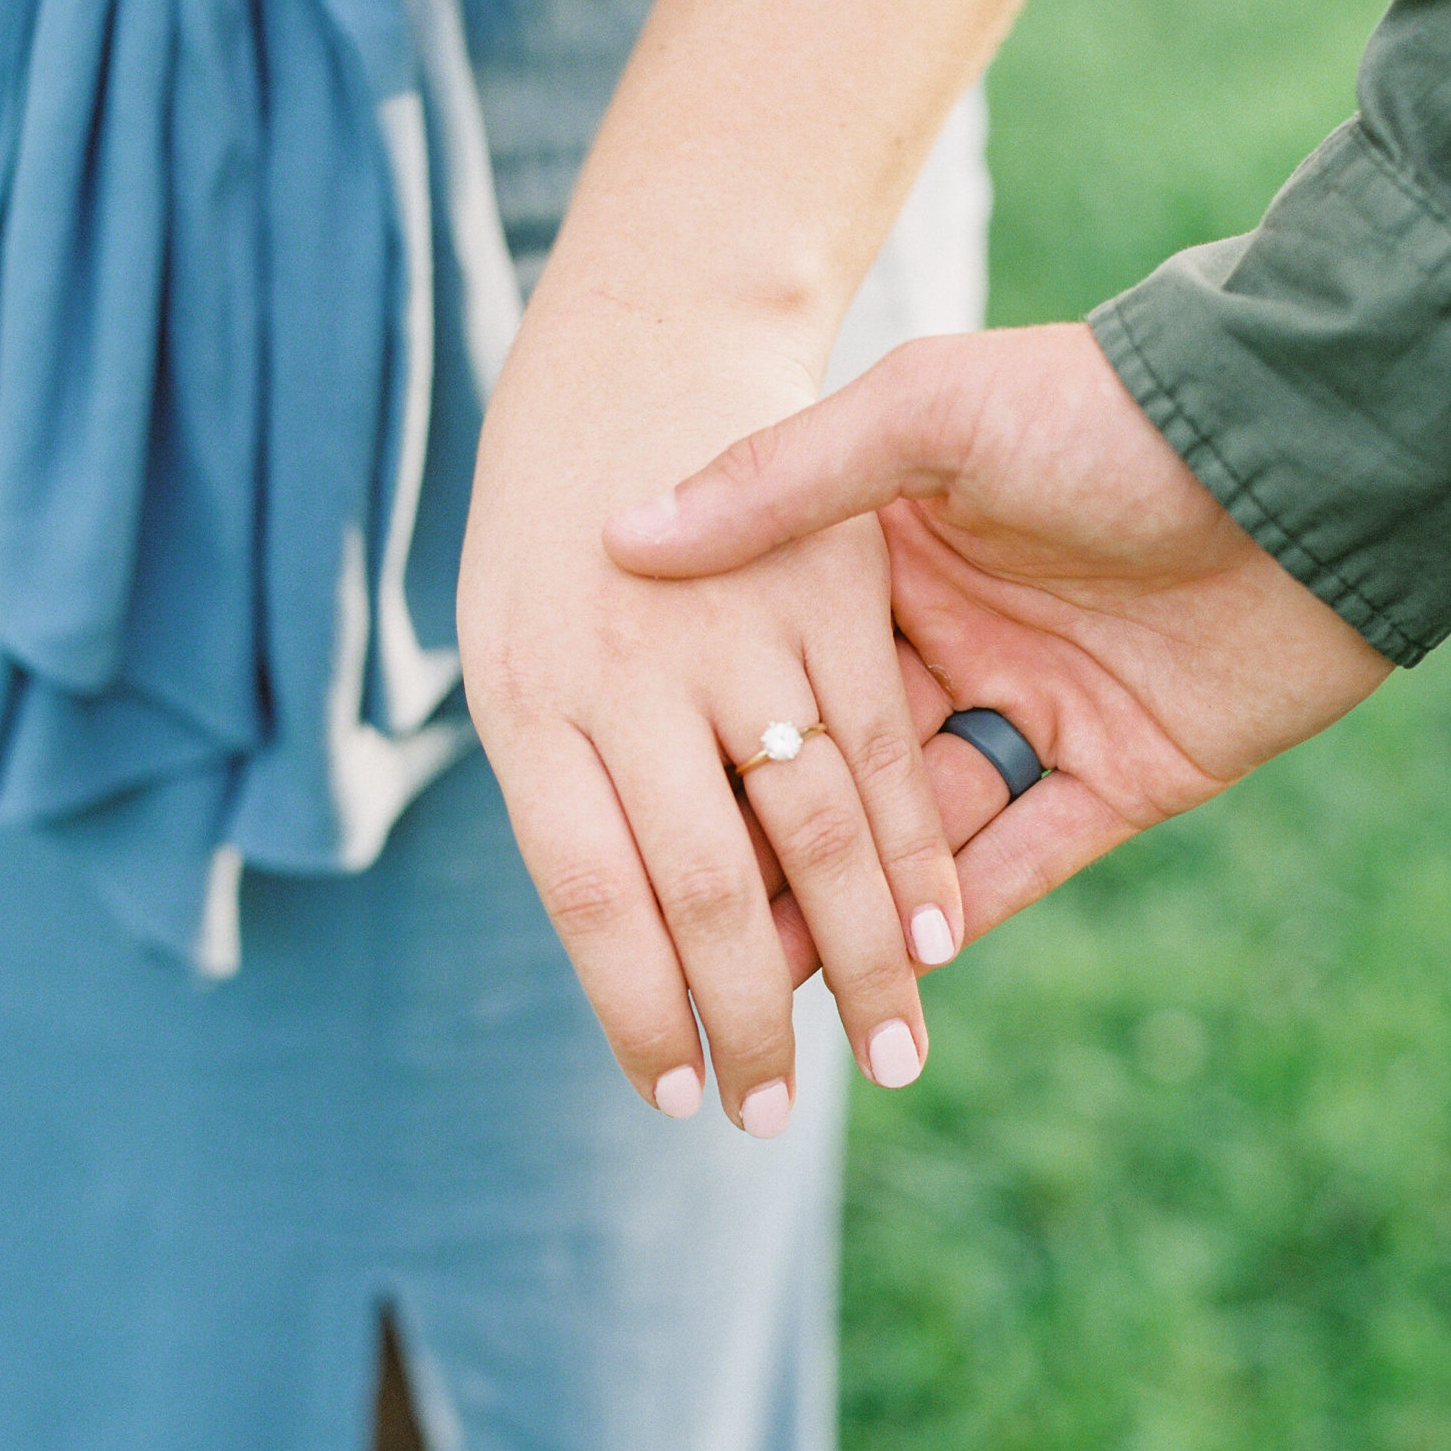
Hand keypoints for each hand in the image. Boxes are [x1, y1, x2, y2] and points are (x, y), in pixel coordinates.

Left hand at [456, 322, 962, 1133]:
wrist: (636, 334)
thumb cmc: (549, 511)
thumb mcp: (513, 635)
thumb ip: (564, 779)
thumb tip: (609, 936)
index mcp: (527, 697)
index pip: (585, 893)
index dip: (630, 1005)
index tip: (672, 1092)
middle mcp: (628, 673)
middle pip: (702, 886)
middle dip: (747, 1017)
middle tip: (775, 1115)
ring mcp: (739, 632)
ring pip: (812, 832)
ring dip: (857, 958)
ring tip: (886, 1056)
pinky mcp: (832, 594)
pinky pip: (881, 751)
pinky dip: (915, 848)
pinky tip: (937, 933)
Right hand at [604, 323, 1391, 941]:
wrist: (1305, 448)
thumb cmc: (1106, 410)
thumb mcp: (930, 412)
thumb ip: (784, 479)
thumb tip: (626, 537)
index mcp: (897, 553)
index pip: (786, 673)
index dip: (717, 749)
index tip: (637, 817)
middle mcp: (960, 638)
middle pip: (843, 769)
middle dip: (773, 853)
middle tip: (688, 933)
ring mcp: (1041, 708)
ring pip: (924, 833)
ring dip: (855, 907)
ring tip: (768, 983)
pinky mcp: (1126, 773)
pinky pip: (1030, 858)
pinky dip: (966, 916)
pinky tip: (893, 977)